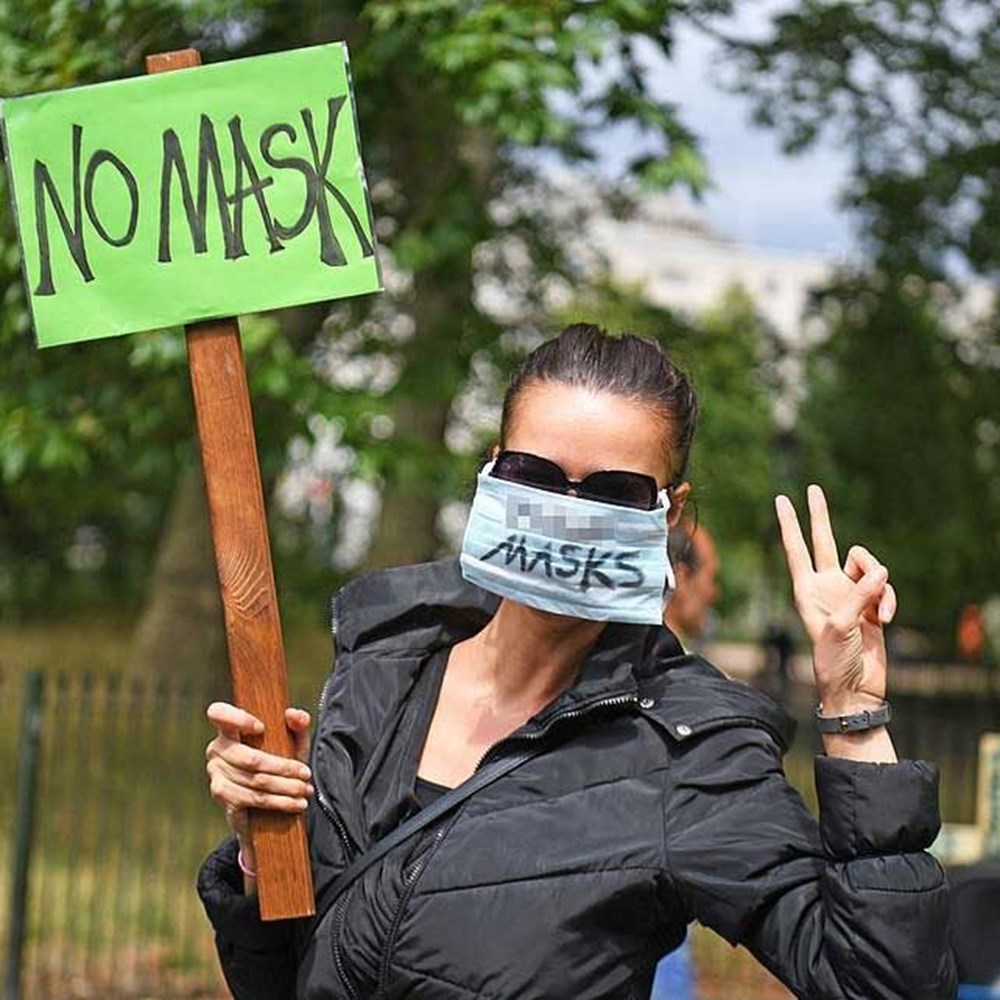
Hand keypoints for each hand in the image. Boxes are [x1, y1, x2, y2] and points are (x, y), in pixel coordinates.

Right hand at [205, 703, 312, 856]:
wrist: (267, 802)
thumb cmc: (279, 760)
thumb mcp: (293, 742)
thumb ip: (298, 725)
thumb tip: (293, 714)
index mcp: (230, 729)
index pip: (219, 714)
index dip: (237, 718)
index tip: (261, 727)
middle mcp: (217, 749)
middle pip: (251, 759)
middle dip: (284, 768)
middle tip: (307, 774)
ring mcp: (216, 774)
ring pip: (255, 781)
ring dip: (286, 788)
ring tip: (306, 790)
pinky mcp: (222, 796)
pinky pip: (252, 799)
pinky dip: (278, 802)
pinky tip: (295, 804)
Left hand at [775, 485, 896, 715]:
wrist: (854, 687)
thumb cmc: (834, 661)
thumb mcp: (840, 628)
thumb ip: (860, 597)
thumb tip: (882, 573)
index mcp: (806, 590)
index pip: (796, 549)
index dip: (789, 524)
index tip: (782, 500)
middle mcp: (826, 586)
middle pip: (824, 541)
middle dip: (819, 516)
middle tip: (813, 488)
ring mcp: (849, 593)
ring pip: (868, 564)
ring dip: (878, 583)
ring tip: (878, 613)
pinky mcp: (871, 603)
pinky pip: (884, 587)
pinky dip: (889, 601)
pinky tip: (885, 620)